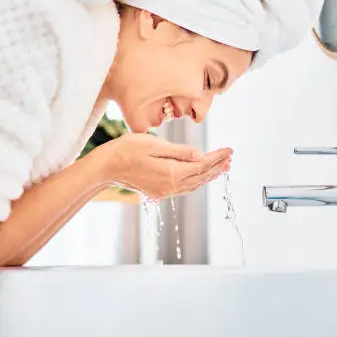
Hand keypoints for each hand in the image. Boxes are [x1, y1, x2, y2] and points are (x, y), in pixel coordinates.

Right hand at [94, 133, 231, 199]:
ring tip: (221, 167)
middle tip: (230, 158)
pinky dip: (196, 180)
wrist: (106, 167)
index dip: (217, 158)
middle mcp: (170, 185)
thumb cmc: (126, 150)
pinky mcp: (158, 192)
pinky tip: (200, 175)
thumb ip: (179, 151)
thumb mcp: (154, 144)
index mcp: (171, 172)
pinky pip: (183, 187)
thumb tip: (200, 155)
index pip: (202, 165)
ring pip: (193, 184)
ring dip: (208, 175)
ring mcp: (164, 191)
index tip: (229, 151)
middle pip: (201, 177)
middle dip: (217, 167)